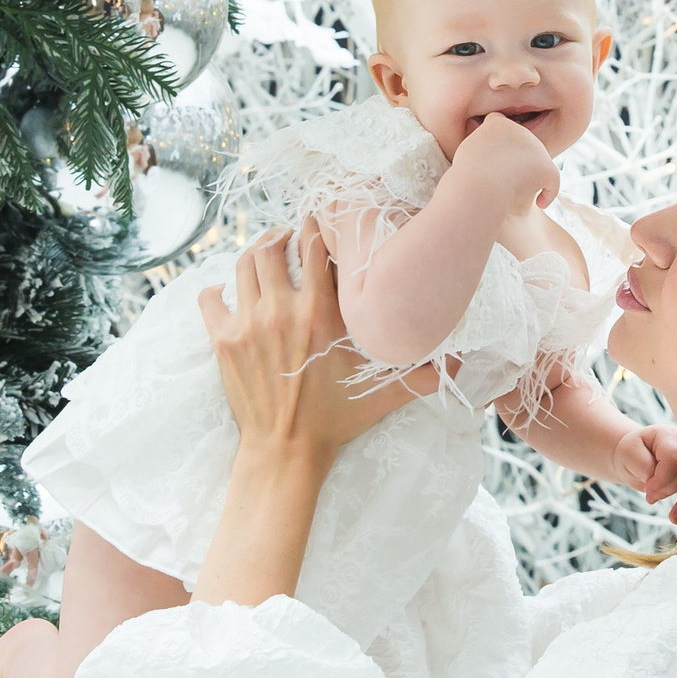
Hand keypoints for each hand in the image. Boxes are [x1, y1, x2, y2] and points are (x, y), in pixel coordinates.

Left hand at [198, 221, 434, 460]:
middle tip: (289, 238)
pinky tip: (226, 292)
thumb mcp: (384, 396)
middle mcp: (282, 310)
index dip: (317, 226)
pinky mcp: (223, 341)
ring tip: (265, 256)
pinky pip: (210, 298)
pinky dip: (215, 289)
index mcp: (321, 314)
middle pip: (272, 245)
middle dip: (281, 234)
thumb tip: (466, 363)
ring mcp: (248, 323)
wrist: (285, 452)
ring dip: (253, 254)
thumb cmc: (335, 421)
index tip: (320, 225)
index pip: (314, 245)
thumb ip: (425, 375)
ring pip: (243, 264)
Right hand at [451, 113, 559, 213]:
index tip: (495, 160)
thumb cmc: (466, 176)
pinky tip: (540, 203)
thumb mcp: (464, 157)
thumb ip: (479, 150)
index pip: (501, 128)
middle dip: (518, 161)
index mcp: (497, 123)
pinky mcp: (547, 166)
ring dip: (533, 177)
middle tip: (507, 183)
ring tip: (521, 194)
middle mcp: (520, 131)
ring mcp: (536, 148)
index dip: (499, 143)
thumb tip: (491, 156)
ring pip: (539, 163)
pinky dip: (549, 192)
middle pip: (523, 146)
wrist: (479, 186)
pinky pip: (553, 179)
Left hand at [614, 422, 676, 505]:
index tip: (647, 490)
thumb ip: (643, 466)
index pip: (674, 459)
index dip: (661, 480)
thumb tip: (657, 484)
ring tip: (672, 519)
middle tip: (649, 498)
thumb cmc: (631, 453)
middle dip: (669, 490)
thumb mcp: (629, 454)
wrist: (635, 456)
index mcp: (668, 437)